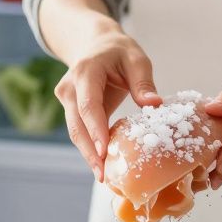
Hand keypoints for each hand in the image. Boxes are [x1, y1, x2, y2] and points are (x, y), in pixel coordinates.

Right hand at [54, 31, 162, 180]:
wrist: (95, 45)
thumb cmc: (118, 52)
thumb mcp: (136, 58)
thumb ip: (143, 82)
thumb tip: (155, 104)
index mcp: (85, 72)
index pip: (88, 105)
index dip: (95, 129)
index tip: (104, 151)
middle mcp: (69, 87)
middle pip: (76, 125)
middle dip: (90, 152)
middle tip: (103, 175)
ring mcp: (66, 99)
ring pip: (75, 132)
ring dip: (88, 155)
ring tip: (103, 176)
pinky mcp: (70, 110)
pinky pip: (80, 131)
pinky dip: (90, 148)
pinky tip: (103, 165)